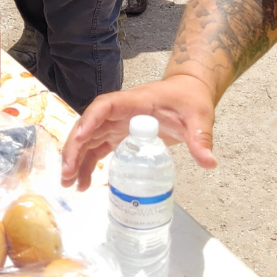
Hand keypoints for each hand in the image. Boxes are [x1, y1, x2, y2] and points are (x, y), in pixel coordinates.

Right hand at [61, 76, 217, 190]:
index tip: (79, 140)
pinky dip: (88, 163)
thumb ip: (201, 138)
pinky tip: (83, 183)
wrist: (188, 92)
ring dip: (76, 159)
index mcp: (135, 101)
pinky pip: (98, 147)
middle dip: (74, 148)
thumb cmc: (190, 99)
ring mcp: (117, 122)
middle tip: (67, 174)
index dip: (90, 121)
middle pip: (89, 125)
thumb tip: (209, 162)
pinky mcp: (120, 133)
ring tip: (68, 184)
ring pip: (89, 138)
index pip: (105, 106)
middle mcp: (120, 111)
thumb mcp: (199, 117)